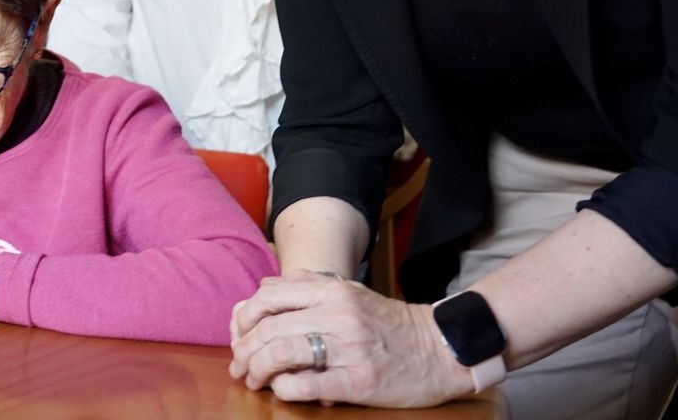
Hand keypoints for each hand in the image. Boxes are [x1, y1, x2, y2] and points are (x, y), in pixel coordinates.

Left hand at [229, 274, 469, 407]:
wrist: (439, 347)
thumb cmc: (388, 322)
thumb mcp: (349, 291)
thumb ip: (308, 286)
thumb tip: (263, 289)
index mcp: (332, 290)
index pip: (269, 297)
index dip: (245, 318)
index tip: (239, 335)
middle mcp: (338, 314)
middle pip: (270, 328)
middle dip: (245, 350)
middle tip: (239, 365)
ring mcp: (349, 348)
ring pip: (282, 355)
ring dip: (258, 370)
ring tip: (254, 380)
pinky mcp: (359, 381)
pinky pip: (308, 385)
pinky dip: (285, 389)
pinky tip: (281, 390)